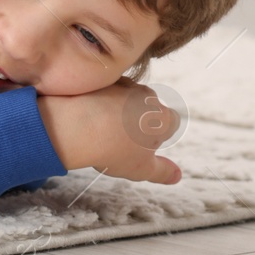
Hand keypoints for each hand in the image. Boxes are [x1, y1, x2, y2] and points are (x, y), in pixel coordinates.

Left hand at [37, 78, 181, 184]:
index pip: (171, 123)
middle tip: (118, 138)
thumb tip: (176, 176)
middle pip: (149, 108)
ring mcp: (125, 84)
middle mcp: (149, 96)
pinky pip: (106, 89)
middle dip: (139, 120)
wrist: (77, 126)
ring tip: (101, 127)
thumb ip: (162, 172)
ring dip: (119, 108)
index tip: (142, 144)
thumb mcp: (141, 169)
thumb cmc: (112, 150)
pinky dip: (101, 99)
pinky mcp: (102, 78)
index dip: (158, 135)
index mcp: (164, 117)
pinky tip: (89, 113)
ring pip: (127, 97)